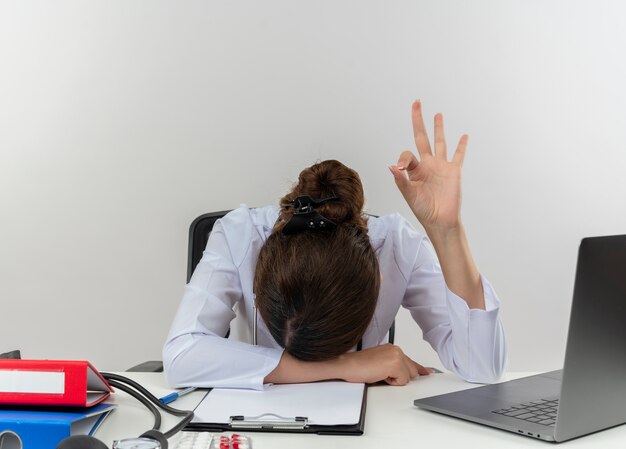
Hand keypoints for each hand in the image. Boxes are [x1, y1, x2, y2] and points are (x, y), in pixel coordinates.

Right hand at [338, 344, 431, 385]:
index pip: (410, 361)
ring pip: (408, 376)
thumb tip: (405, 375)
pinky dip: (392, 382)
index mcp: (392, 348)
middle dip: (400, 377)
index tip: (427, 372)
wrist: (346, 365)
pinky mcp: (394, 364)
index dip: (419, 368)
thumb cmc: (358, 366)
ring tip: (379, 374)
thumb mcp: (380, 364)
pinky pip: (402, 380)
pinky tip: (380, 375)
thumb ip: (394, 366)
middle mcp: (395, 349)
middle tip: (383, 375)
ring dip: (395, 380)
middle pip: (412, 371)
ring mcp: (396, 355)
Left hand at [389, 100, 467, 231]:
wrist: (440, 220)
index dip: (403, 159)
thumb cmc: (423, 210)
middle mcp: (427, 164)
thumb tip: (392, 166)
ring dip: (438, 128)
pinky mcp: (454, 171)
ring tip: (437, 114)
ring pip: (440, 142)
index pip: (407, 154)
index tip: (401, 168)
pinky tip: (464, 135)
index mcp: (414, 170)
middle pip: (422, 137)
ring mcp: (441, 166)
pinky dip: (461, 146)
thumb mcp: (409, 195)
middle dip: (419, 121)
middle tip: (416, 103)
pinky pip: (458, 155)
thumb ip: (401, 181)